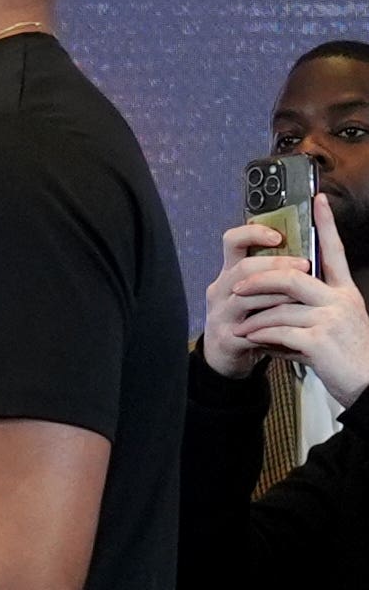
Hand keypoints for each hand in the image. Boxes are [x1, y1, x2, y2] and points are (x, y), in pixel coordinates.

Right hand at [202, 222, 309, 378]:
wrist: (224, 357)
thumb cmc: (247, 320)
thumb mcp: (253, 293)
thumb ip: (271, 275)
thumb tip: (308, 252)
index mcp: (229, 273)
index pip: (232, 241)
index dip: (253, 233)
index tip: (278, 235)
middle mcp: (221, 289)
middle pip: (243, 267)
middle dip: (276, 264)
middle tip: (306, 264)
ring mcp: (221, 313)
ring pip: (247, 297)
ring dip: (278, 293)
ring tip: (304, 293)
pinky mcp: (227, 337)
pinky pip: (251, 327)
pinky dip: (273, 323)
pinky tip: (291, 322)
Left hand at [234, 194, 368, 408]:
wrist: (368, 390)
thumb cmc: (347, 359)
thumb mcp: (336, 326)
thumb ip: (311, 308)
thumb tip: (275, 302)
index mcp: (345, 293)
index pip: (335, 252)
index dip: (327, 225)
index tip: (318, 199)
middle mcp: (340, 300)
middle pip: (291, 276)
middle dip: (258, 281)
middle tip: (235, 288)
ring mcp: (331, 319)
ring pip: (279, 306)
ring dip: (254, 319)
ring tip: (242, 329)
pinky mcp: (320, 340)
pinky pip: (278, 330)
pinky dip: (261, 336)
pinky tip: (255, 344)